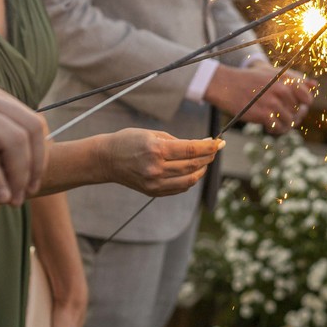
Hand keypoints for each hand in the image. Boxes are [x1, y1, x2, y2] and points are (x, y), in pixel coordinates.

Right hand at [100, 129, 222, 195]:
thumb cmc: (129, 141)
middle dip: (208, 157)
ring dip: (201, 170)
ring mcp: (155, 183)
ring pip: (189, 180)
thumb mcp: (152, 134)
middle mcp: (156, 168)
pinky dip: (190, 180)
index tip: (220, 142)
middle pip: (193, 165)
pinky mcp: (153, 192)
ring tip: (205, 161)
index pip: (191, 149)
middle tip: (215, 150)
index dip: (209, 147)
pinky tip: (192, 171)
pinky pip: (179, 188)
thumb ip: (177, 141)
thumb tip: (202, 145)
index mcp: (156, 150)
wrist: (107, 159)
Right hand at [203, 64, 314, 134]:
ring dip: (284, 125)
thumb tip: (315, 85)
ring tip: (274, 122)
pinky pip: (279, 128)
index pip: (307, 97)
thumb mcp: (272, 73)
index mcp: (286, 78)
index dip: (304, 105)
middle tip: (279, 116)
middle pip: (298, 111)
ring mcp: (273, 102)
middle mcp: (282, 89)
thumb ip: (295, 78)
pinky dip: (275, 130)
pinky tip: (268, 126)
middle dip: (292, 116)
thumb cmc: (249, 79)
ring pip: (290, 121)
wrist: (226, 85)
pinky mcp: (264, 114)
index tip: (296, 107)